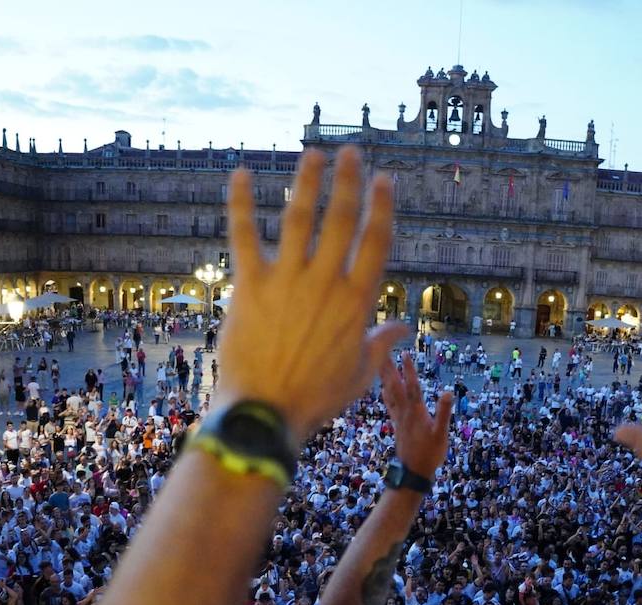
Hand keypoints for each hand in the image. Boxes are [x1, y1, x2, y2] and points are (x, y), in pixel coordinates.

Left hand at [215, 147, 407, 441]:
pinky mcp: (250, 285)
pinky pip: (243, 235)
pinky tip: (238, 173)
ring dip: (307, 181)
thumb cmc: (315, 399)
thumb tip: (403, 328)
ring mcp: (287, 280)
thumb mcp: (360, 373)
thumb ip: (381, 343)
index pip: (376, 242)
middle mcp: (325, 283)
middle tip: (351, 153)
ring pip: (299, 218)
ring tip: (313, 154)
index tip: (384, 181)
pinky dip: (239, 202)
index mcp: (357, 302)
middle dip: (348, 181)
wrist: (266, 413)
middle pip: (341, 219)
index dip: (381, 207)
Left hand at [383, 354, 454, 474]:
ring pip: (389, 393)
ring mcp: (399, 418)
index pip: (412, 386)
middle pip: (394, 386)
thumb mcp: (441, 434)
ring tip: (378, 363)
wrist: (413, 472)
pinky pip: (389, 404)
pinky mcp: (397, 424)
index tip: (404, 353)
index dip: (408, 370)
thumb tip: (447, 392)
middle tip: (379, 351)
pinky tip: (383, 388)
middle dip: (388, 368)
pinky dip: (385, 393)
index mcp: (416, 412)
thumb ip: (443, 413)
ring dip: (384, 377)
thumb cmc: (430, 454)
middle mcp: (404, 412)